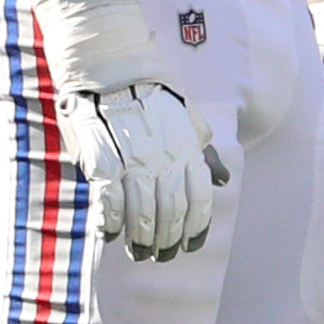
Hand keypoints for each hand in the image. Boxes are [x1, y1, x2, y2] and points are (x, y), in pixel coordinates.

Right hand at [24, 0, 225, 260]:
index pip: (199, 200)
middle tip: (161, 257)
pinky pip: (109, 200)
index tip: (191, 245)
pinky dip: (113, 222)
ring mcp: (133, 159)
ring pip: (142, 212)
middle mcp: (165, 157)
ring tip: (140, 254)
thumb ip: (203, 151)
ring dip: (142, 239)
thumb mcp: (188, 119)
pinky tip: (112, 235)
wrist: (112, 66)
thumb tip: (222, 180)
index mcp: (187, 148)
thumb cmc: (152, 95)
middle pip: (172, 213)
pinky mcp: (102, 158)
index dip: (196, 227)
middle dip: (168, 241)